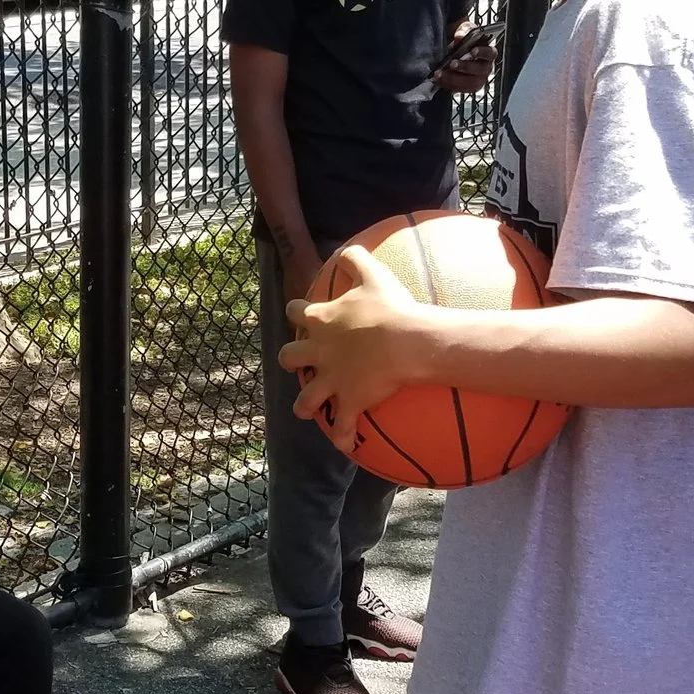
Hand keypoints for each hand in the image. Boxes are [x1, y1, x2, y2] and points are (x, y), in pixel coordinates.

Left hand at [278, 244, 426, 452]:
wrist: (403, 342)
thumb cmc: (389, 306)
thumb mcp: (372, 272)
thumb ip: (355, 258)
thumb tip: (347, 247)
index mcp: (321, 320)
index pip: (297, 313)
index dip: (297, 313)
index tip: (301, 314)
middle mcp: (319, 352)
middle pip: (289, 357)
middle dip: (289, 359)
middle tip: (297, 361)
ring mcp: (332, 380)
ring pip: (306, 397)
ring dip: (305, 404)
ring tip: (305, 410)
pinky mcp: (349, 401)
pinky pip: (344, 425)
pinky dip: (344, 437)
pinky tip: (345, 445)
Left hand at [435, 33, 496, 93]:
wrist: (456, 50)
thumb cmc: (464, 41)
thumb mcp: (465, 30)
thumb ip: (464, 30)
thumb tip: (459, 36)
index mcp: (488, 53)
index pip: (490, 53)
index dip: (482, 52)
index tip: (473, 50)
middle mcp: (485, 68)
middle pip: (479, 70)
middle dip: (465, 67)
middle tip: (452, 63)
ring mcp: (478, 79)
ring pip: (470, 83)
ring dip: (453, 79)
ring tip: (440, 73)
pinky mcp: (467, 87)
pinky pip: (460, 89)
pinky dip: (448, 84)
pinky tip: (438, 79)